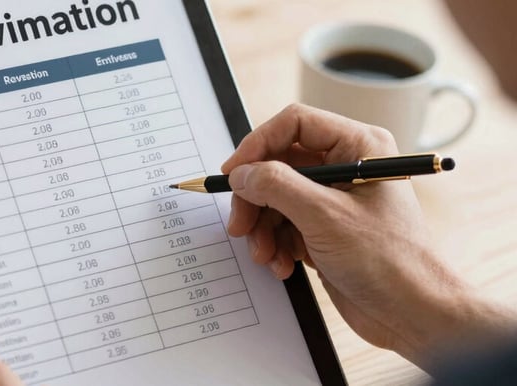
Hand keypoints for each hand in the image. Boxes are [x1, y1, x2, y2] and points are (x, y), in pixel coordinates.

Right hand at [221, 104, 516, 370]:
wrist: (412, 313)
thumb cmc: (390, 261)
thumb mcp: (324, 216)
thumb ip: (276, 186)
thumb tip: (241, 173)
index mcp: (358, 146)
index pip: (294, 124)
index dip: (258, 145)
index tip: (233, 173)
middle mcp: (346, 166)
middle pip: (279, 164)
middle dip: (256, 197)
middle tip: (240, 224)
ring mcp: (334, 199)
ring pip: (276, 197)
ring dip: (263, 227)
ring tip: (265, 253)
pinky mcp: (325, 229)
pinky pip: (284, 224)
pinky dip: (276, 244)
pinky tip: (282, 265)